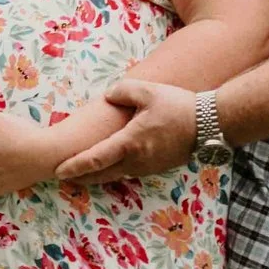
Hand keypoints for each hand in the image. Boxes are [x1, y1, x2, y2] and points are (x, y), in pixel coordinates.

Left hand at [54, 79, 200, 182]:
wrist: (210, 124)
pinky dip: (114, 172)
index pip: (95, 158)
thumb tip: (109, 96)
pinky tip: (110, 167)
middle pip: (101, 174)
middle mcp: (136, 161)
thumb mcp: (148, 91)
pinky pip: (129, 172)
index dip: (74, 166)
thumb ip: (123, 91)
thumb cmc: (178, 106)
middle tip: (62, 177)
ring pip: (115, 175)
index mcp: (130, 143)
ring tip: (81, 175)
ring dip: (97, 176)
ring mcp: (147, 167)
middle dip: (80, 177)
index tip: (58, 172)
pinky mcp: (157, 167)